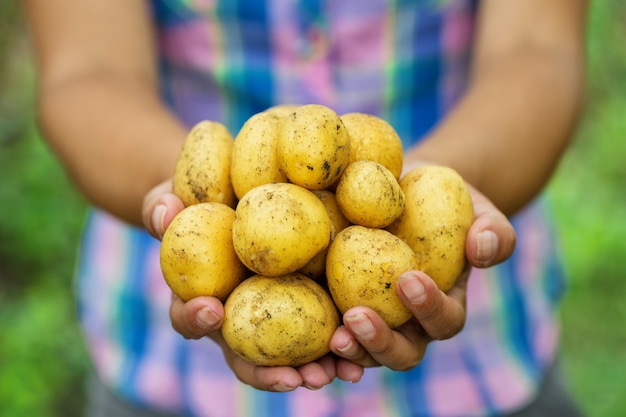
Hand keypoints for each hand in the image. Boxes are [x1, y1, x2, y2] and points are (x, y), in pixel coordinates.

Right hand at [142, 180, 363, 390]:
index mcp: (202, 299)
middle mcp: (237, 319)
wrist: (238, 196)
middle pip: (247, 357)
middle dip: (268, 373)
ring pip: (289, 357)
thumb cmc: (203, 203)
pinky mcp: (306, 307)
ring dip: (311, 370)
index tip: (211, 309)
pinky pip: (322, 332)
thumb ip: (164, 209)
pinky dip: (341, 346)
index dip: (196, 318)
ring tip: (337, 374)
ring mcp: (272, 318)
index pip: (190, 317)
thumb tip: (163, 210)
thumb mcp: (178, 199)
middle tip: (292, 378)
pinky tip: (361, 355)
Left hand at [329, 184, 515, 369]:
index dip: (429, 308)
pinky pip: (336, 335)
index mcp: (445, 304)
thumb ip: (494, 230)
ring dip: (352, 351)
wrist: (404, 192)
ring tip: (333, 337)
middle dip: (382, 343)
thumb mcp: (477, 209)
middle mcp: (411, 323)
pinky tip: (311, 339)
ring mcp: (377, 321)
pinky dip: (324, 347)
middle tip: (358, 317)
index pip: (444, 320)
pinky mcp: (344, 308)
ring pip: (367, 354)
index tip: (408, 279)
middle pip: (404, 352)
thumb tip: (483, 247)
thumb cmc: (444, 201)